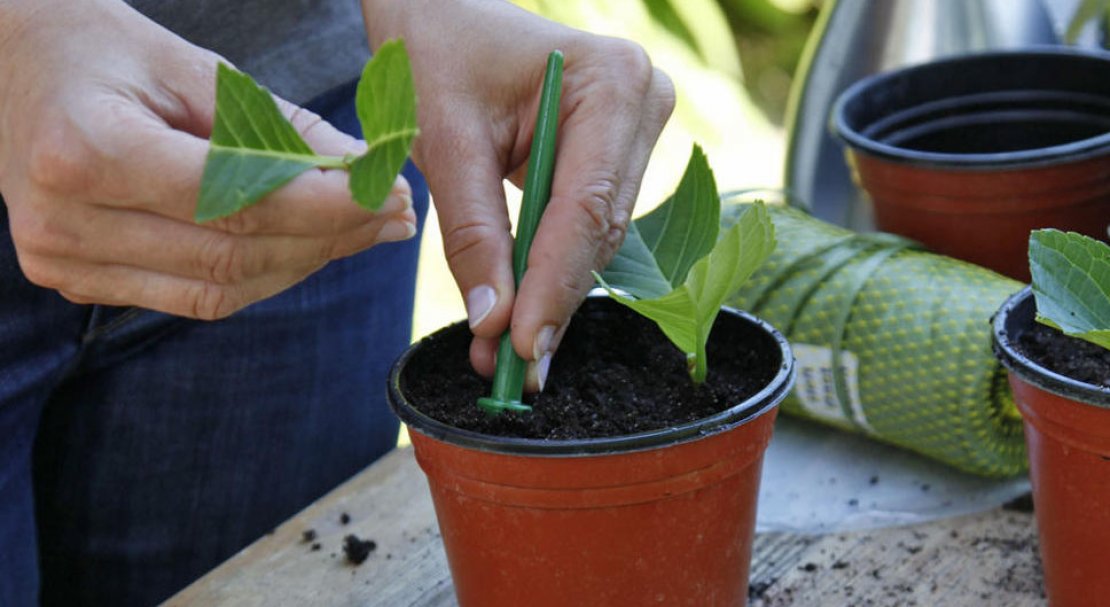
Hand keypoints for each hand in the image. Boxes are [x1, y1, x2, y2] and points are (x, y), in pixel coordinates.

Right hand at [0, 0, 415, 319]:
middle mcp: (65, 221)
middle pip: (232, 256)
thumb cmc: (109, 54)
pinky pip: (193, 296)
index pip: (235, 202)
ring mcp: (63, 262)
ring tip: (363, 232)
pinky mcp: (76, 282)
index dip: (326, 207)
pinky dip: (260, 275)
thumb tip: (369, 174)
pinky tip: (305, 246)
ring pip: (219, 290)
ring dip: (303, 264)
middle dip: (329, 239)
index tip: (392, 195)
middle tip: (394, 217)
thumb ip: (281, 129)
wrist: (15, 69)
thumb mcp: (198, 70)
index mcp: (86, 151)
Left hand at [364, 0, 673, 388]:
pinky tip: (524, 309)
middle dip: (551, 300)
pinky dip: (554, 267)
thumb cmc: (439, 54)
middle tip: (511, 367)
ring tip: (507, 350)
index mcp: (610, 80)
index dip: (554, 284)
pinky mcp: (621, 151)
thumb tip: (493, 324)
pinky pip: (590, 223)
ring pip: (599, 235)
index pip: (586, 205)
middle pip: (600, 227)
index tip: (522, 348)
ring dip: (552, 292)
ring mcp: (640, 126)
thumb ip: (472, 233)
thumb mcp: (445, 141)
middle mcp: (643, 100)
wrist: (445, 12)